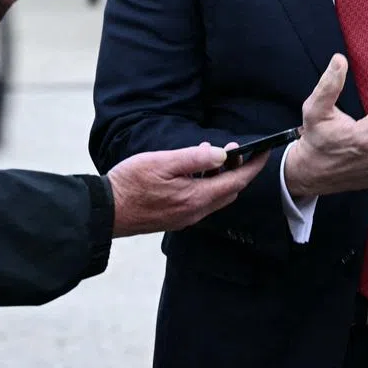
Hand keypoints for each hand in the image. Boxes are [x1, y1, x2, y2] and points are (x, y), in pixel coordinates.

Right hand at [108, 142, 267, 236]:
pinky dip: (207, 184)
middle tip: (238, 150)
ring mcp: (185, 217)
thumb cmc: (129, 184)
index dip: (253, 166)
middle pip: (230, 191)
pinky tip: (194, 170)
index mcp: (196, 197)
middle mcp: (195, 212)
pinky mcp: (175, 218)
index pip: (236, 182)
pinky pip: (201, 201)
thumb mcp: (162, 162)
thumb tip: (222, 154)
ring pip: (216, 196)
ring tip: (214, 154)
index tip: (264, 151)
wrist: (104, 212)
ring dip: (221, 177)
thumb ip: (194, 158)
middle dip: (239, 170)